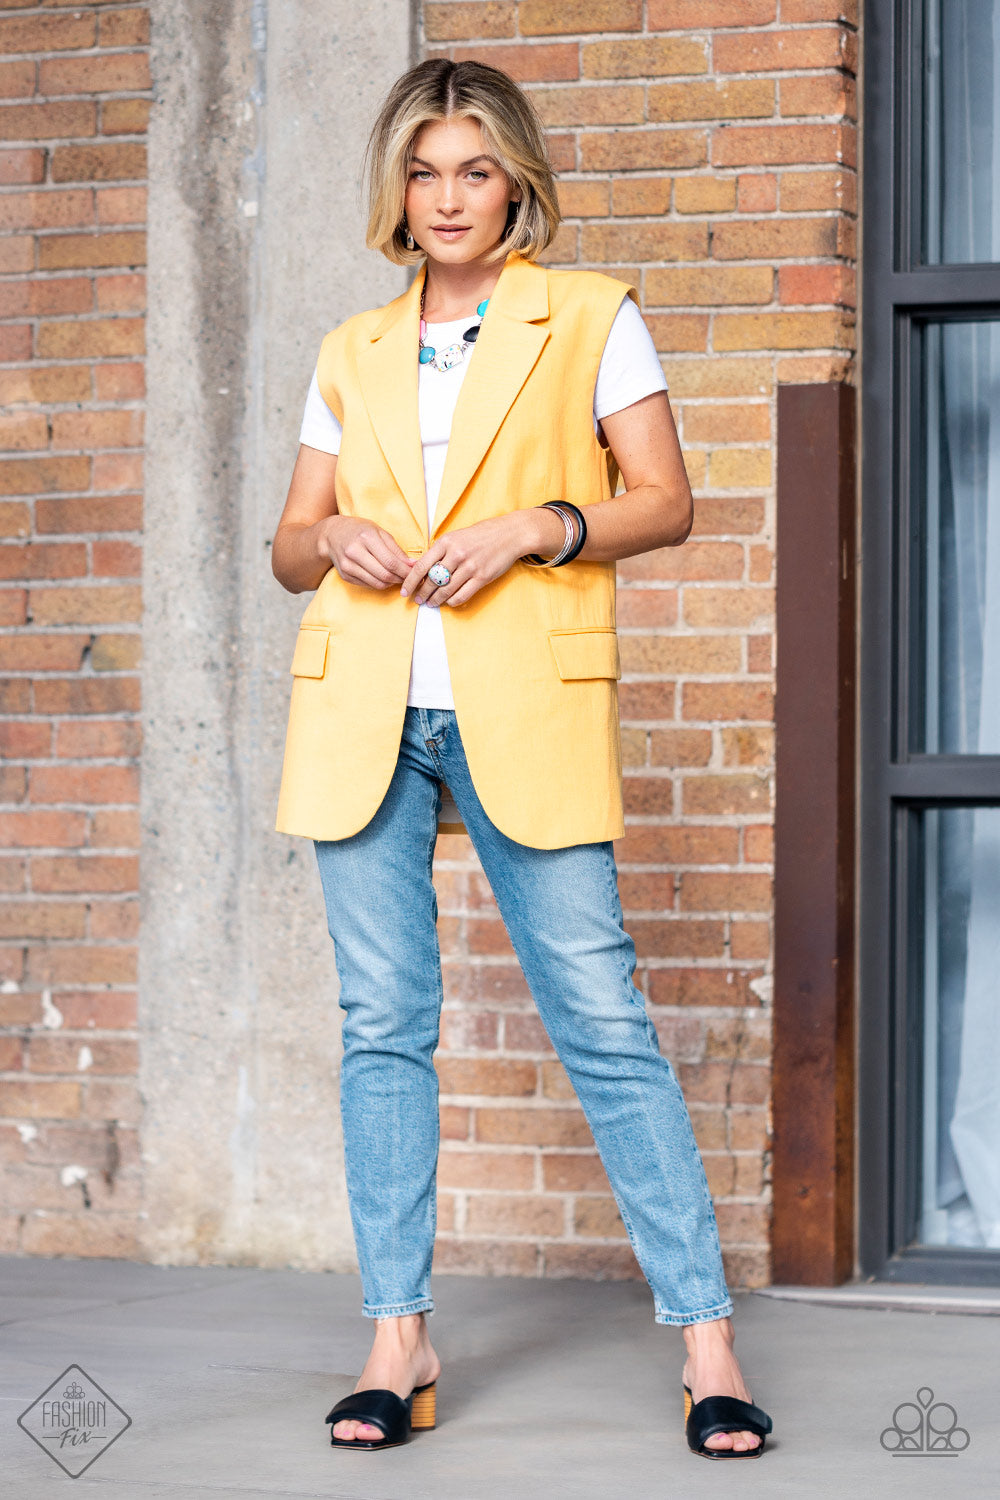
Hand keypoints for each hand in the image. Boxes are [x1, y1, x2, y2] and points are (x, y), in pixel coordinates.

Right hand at [319, 515, 412, 590]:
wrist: (332, 534)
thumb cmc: (359, 530)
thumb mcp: (379, 532)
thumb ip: (396, 549)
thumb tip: (412, 565)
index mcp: (366, 537)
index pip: (391, 562)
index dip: (405, 571)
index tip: (415, 573)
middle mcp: (355, 552)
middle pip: (384, 574)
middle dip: (400, 579)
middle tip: (408, 578)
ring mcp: (348, 565)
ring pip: (377, 583)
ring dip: (391, 583)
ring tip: (397, 577)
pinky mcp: (345, 575)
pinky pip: (368, 585)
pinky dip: (379, 583)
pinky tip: (384, 577)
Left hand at [400, 513, 532, 608]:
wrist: (509, 534)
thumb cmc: (481, 535)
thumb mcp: (456, 536)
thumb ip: (441, 551)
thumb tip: (423, 568)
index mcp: (446, 542)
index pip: (421, 566)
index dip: (410, 581)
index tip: (404, 590)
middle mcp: (456, 554)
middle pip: (432, 581)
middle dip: (422, 593)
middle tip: (418, 600)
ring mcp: (470, 566)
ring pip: (446, 590)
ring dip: (436, 600)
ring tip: (431, 603)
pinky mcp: (482, 577)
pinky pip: (461, 595)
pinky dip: (452, 601)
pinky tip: (449, 602)